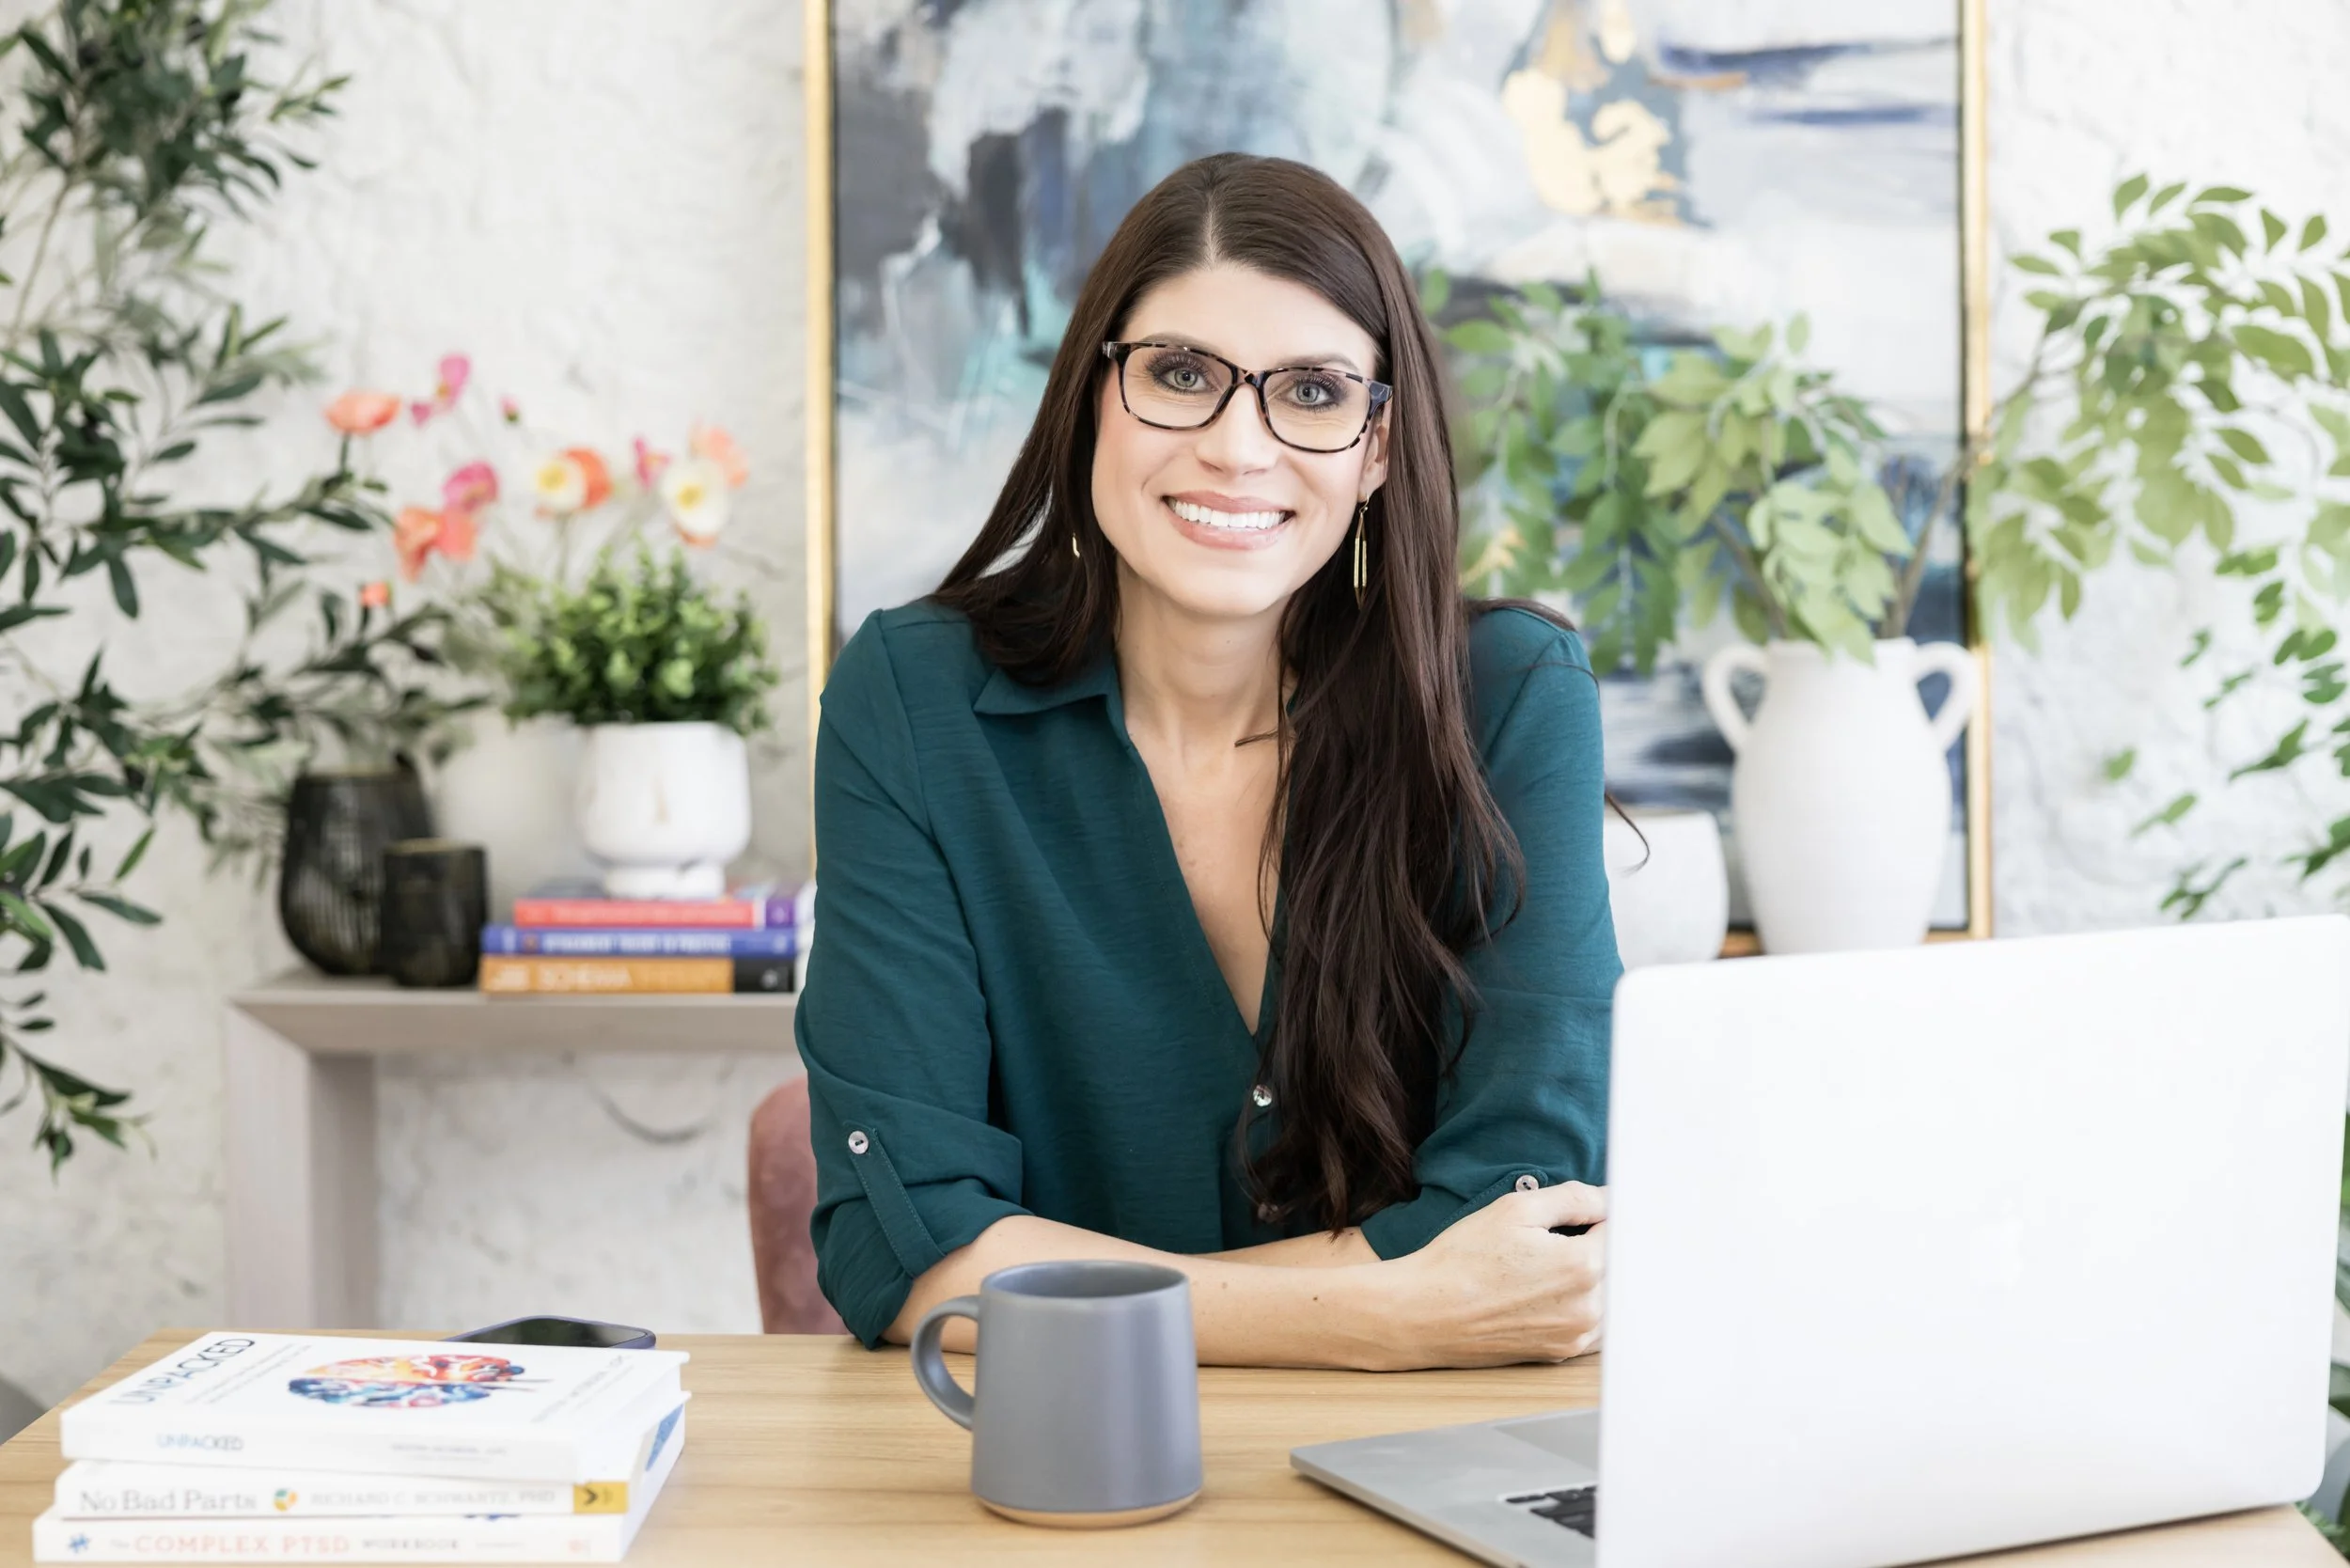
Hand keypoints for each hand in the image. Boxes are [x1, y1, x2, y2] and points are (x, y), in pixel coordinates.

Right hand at [1379, 1182, 1606, 1368]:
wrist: (1425, 1314)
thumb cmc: (1463, 1259)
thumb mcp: (1515, 1209)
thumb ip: (1574, 1199)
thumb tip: (1611, 1198)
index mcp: (1583, 1266)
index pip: (1620, 1229)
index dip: (1602, 1214)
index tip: (1586, 1212)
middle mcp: (1590, 1307)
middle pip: (1619, 1264)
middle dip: (1600, 1244)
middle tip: (1563, 1235)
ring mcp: (1577, 1335)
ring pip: (1610, 1296)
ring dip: (1596, 1277)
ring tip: (1550, 1265)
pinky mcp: (1561, 1354)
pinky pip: (1595, 1326)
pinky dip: (1586, 1305)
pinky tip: (1551, 1292)